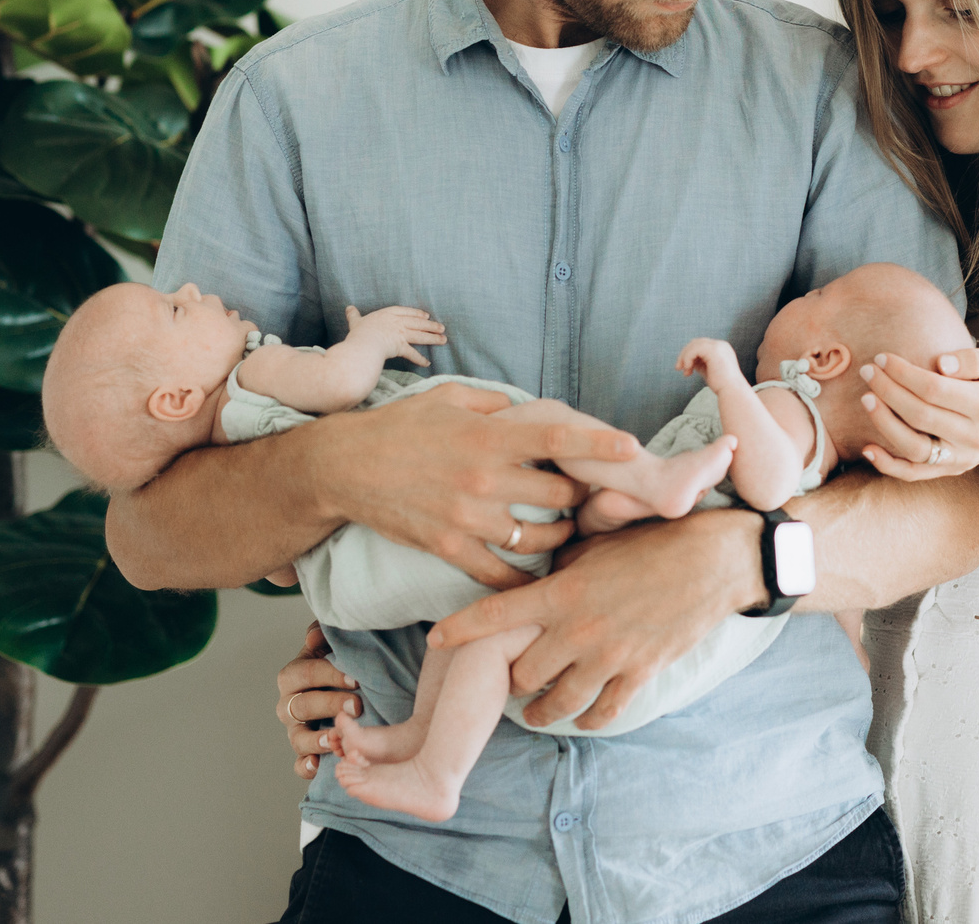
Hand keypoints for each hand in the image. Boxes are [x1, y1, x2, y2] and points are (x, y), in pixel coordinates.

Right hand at [274, 623, 359, 779]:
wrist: (345, 689)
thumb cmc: (339, 664)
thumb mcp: (332, 645)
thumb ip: (323, 635)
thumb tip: (314, 637)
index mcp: (293, 676)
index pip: (305, 674)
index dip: (329, 674)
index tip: (356, 677)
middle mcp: (289, 705)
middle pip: (304, 706)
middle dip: (330, 705)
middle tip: (358, 705)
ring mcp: (295, 730)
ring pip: (298, 738)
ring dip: (316, 739)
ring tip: (336, 737)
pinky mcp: (304, 753)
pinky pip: (298, 764)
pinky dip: (305, 766)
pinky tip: (318, 766)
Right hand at [336, 385, 639, 586]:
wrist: (345, 467)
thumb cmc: (400, 426)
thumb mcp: (449, 398)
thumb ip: (495, 404)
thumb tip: (527, 411)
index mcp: (488, 437)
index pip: (556, 440)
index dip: (598, 446)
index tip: (633, 449)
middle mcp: (483, 479)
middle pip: (558, 496)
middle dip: (577, 496)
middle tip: (588, 497)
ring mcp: (467, 518)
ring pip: (538, 536)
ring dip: (558, 534)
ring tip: (564, 529)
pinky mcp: (449, 548)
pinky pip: (499, 574)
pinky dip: (522, 580)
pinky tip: (536, 579)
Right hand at [343, 304, 446, 367]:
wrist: (363, 343)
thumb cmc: (358, 333)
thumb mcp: (355, 322)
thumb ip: (354, 315)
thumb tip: (349, 308)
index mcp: (387, 314)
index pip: (405, 311)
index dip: (416, 313)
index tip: (426, 314)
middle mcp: (396, 323)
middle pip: (417, 322)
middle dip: (430, 325)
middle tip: (442, 327)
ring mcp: (399, 334)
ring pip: (419, 335)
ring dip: (432, 338)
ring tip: (443, 340)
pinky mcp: (400, 346)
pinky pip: (412, 353)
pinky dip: (419, 359)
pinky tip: (427, 363)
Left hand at [428, 508, 764, 729]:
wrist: (712, 560)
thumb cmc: (654, 540)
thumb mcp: (598, 543)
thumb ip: (561, 566)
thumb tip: (535, 575)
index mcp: (563, 591)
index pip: (496, 615)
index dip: (460, 631)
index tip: (435, 641)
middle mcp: (579, 629)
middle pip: (522, 674)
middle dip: (510, 678)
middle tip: (508, 676)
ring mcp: (610, 657)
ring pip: (556, 703)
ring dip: (538, 711)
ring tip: (532, 711)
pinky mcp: (639, 674)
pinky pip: (603, 713)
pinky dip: (587, 720)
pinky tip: (581, 717)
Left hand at [675, 337, 738, 382]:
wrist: (732, 391)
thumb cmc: (721, 385)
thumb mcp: (708, 370)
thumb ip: (700, 363)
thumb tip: (689, 361)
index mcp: (722, 348)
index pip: (701, 345)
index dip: (690, 355)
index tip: (685, 369)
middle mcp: (721, 345)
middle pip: (696, 342)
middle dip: (685, 354)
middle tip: (678, 368)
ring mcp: (718, 346)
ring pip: (694, 345)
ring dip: (685, 357)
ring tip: (685, 371)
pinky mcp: (713, 350)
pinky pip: (694, 350)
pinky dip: (687, 359)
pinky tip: (689, 369)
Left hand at [855, 342, 978, 481]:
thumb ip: (976, 358)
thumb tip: (941, 364)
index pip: (934, 389)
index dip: (904, 373)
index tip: (883, 357)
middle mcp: (974, 437)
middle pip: (920, 416)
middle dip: (888, 391)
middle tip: (868, 371)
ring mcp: (962, 458)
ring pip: (915, 449)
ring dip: (884, 424)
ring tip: (866, 399)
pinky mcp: (952, 469)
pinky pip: (916, 473)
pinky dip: (889, 465)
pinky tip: (868, 448)